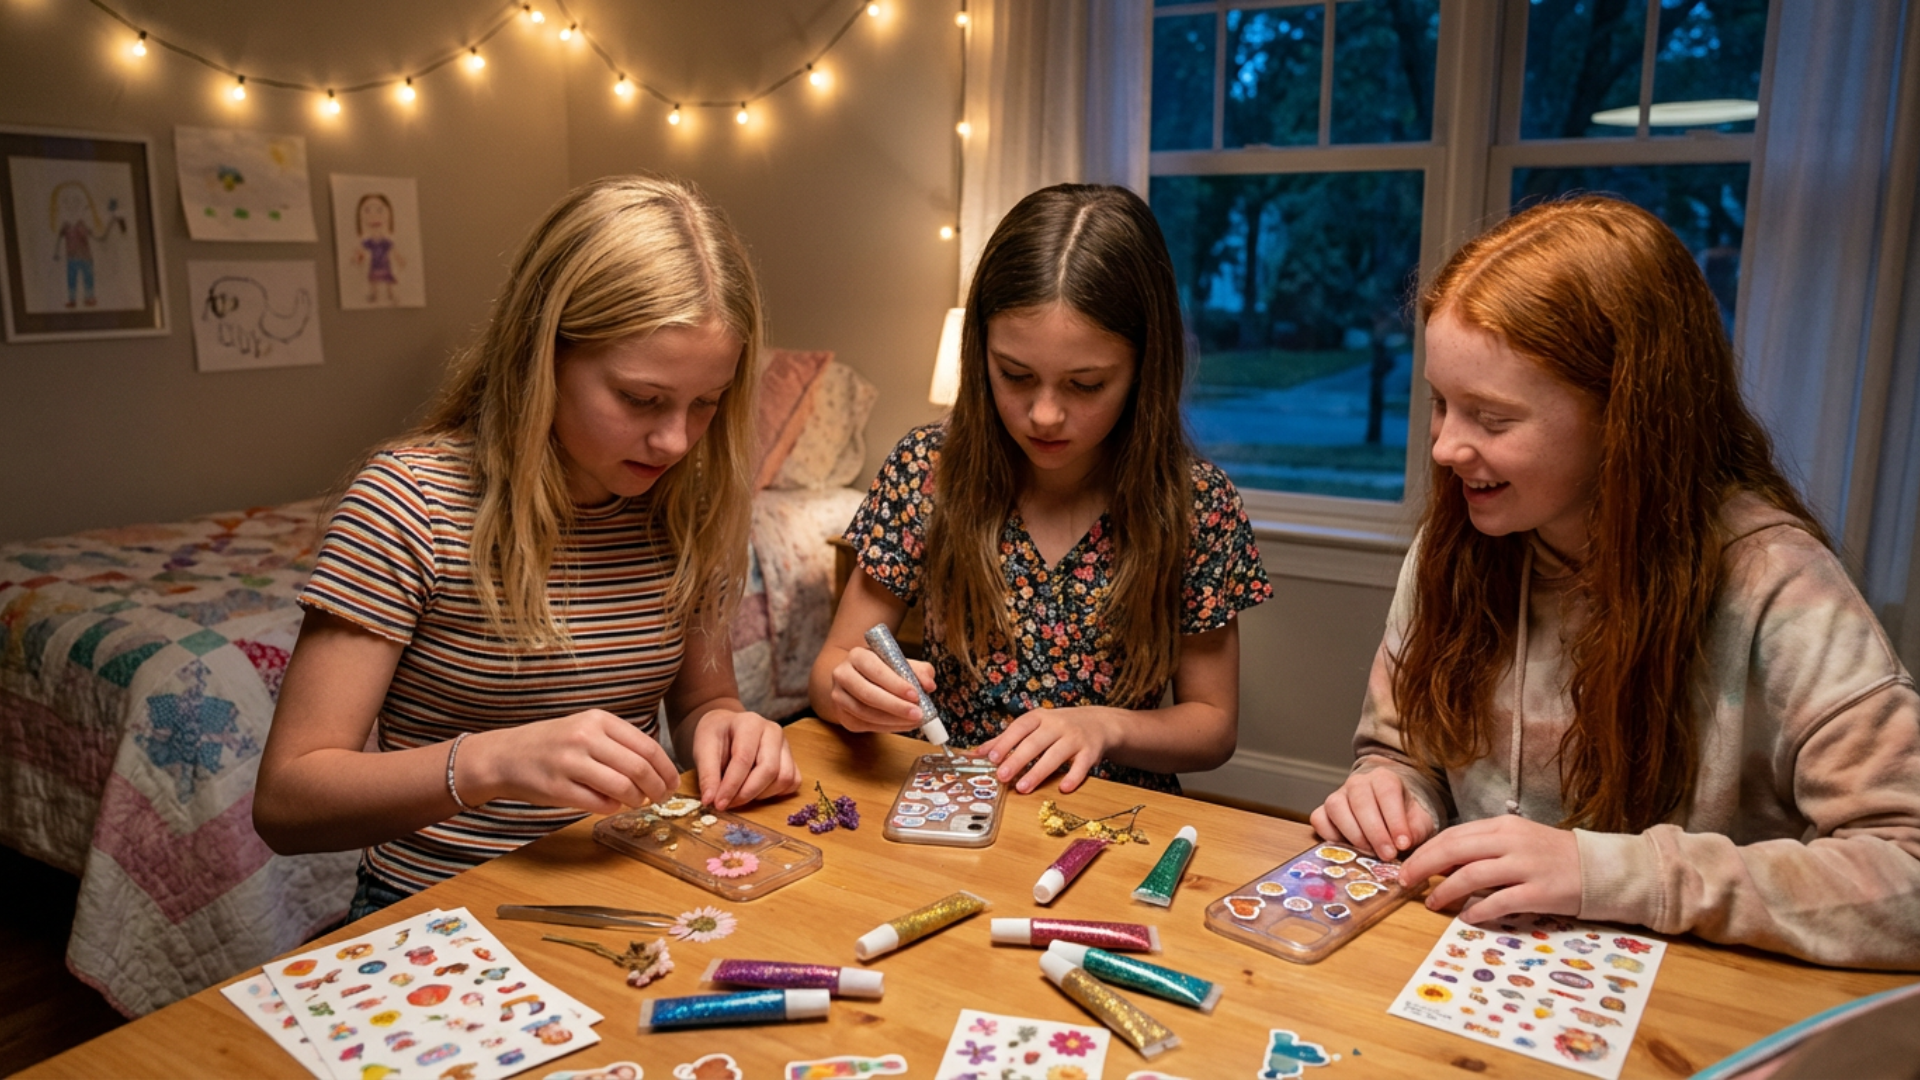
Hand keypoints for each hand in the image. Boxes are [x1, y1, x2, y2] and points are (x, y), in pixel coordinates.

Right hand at [465, 709, 679, 814]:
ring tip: (637, 802)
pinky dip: (611, 807)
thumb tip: (656, 768)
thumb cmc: (552, 744)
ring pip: (622, 787)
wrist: (505, 755)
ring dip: (636, 800)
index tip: (673, 782)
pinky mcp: (558, 788)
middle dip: (657, 788)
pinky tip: (611, 805)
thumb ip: (617, 742)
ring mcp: (570, 763)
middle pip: (639, 768)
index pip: (647, 747)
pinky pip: (598, 803)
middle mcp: (585, 737)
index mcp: (598, 720)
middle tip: (660, 798)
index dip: (666, 769)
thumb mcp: (585, 728)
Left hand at [687, 708, 801, 810]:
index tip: (718, 804)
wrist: (727, 727)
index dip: (731, 785)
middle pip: (769, 769)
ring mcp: (786, 746)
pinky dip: (776, 793)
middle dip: (747, 793)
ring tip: (741, 793)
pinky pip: (792, 782)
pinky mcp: (792, 760)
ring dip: (762, 794)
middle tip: (729, 804)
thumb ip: (707, 775)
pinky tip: (757, 791)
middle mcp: (773, 732)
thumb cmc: (716, 736)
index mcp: (750, 723)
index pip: (744, 758)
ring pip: (784, 778)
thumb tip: (710, 801)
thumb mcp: (703, 749)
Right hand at [826, 646, 934, 733]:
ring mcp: (839, 696)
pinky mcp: (842, 715)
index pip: (875, 670)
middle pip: (868, 694)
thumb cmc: (882, 669)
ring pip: (865, 713)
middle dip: (896, 706)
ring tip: (914, 721)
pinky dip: (887, 727)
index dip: (896, 684)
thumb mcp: (900, 663)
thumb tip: (929, 685)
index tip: (916, 695)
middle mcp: (843, 674)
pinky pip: (865, 725)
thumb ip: (918, 670)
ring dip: (893, 720)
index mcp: (857, 655)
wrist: (856, 679)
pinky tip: (903, 725)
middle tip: (918, 714)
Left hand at [976, 706, 1120, 794]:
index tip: (992, 758)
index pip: (1019, 728)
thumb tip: (976, 753)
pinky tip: (1064, 788)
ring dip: (1039, 772)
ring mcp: (1075, 738)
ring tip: (1023, 788)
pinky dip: (1074, 776)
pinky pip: (1082, 765)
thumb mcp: (1034, 727)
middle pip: (1035, 743)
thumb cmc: (1059, 728)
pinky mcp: (1091, 751)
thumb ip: (1006, 739)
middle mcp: (1057, 725)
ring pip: (1055, 755)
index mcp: (1039, 718)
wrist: (1099, 723)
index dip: (1005, 742)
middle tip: (1002, 776)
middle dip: (1017, 759)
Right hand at [1309, 768, 1437, 860]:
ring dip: (1353, 834)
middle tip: (1387, 855)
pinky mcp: (1323, 811)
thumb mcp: (1420, 821)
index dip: (1395, 820)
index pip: (1387, 792)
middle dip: (1375, 833)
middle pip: (1361, 801)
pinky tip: (1348, 849)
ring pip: (1336, 807)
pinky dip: (1330, 836)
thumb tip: (1402, 845)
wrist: (1388, 811)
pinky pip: (1319, 820)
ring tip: (1369, 853)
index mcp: (1384, 778)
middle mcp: (1358, 783)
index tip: (1403, 844)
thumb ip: (1415, 830)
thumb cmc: (1405, 816)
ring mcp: (1337, 795)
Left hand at [1400, 816, 1583, 923]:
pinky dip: (1478, 910)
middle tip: (1406, 883)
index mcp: (1503, 826)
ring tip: (1432, 903)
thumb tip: (1444, 862)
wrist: (1598, 868)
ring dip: (1446, 891)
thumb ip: (1484, 846)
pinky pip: (1499, 902)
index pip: (1454, 835)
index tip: (1407, 866)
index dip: (1426, 851)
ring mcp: (1526, 866)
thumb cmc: (1552, 855)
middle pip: (1455, 851)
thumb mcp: (1517, 840)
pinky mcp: (1539, 892)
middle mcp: (1511, 842)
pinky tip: (1466, 917)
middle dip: (1425, 867)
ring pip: (1472, 876)